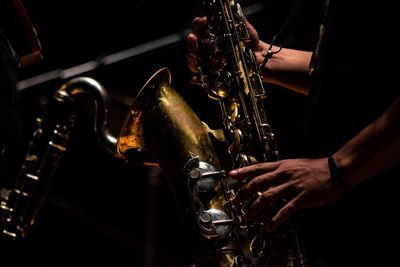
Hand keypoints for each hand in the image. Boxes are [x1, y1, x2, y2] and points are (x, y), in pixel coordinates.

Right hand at [186, 16, 268, 83]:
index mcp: (212, 36)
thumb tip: (232, 6)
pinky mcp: (215, 77)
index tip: (203, 21)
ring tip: (193, 56)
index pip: (199, 29)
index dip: (198, 24)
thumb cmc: (251, 42)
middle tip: (194, 38)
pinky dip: (196, 79)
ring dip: (191, 60)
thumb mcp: (243, 28)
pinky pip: (203, 79)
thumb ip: (236, 18)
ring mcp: (211, 64)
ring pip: (195, 63)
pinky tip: (194, 78)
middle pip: (194, 47)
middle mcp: (209, 50)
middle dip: (191, 43)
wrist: (261, 58)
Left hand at [229, 158, 346, 230]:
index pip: (258, 168)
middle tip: (235, 202)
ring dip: (255, 208)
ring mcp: (293, 186)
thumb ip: (281, 170)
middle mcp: (284, 174)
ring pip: (268, 197)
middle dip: (244, 193)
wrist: (337, 170)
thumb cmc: (316, 167)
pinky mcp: (302, 198)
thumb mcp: (295, 164)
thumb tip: (268, 176)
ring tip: (247, 217)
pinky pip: (286, 210)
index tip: (230, 176)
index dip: (243, 172)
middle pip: (258, 183)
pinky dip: (276, 219)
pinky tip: (269, 226)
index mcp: (282, 165)